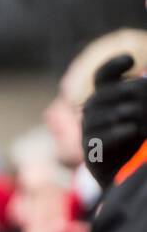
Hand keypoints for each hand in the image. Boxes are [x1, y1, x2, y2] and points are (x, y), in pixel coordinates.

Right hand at [82, 54, 146, 188]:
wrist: (130, 171)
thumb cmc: (140, 138)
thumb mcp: (144, 113)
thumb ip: (144, 98)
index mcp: (107, 98)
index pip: (103, 76)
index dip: (112, 66)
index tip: (131, 60)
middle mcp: (93, 113)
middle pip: (100, 94)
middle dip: (122, 90)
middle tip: (140, 88)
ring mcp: (88, 133)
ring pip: (96, 116)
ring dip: (120, 112)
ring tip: (136, 113)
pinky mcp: (91, 154)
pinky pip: (98, 139)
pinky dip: (116, 133)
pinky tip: (132, 131)